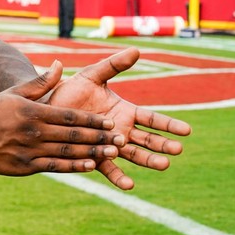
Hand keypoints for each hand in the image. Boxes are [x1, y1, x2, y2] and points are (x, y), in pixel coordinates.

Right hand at [0, 61, 123, 177]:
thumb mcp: (14, 92)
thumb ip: (40, 82)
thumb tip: (60, 65)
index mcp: (33, 111)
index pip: (69, 116)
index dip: (92, 120)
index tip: (111, 122)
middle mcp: (34, 131)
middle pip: (73, 135)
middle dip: (99, 137)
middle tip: (121, 139)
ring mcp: (30, 150)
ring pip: (68, 152)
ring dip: (92, 152)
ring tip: (112, 152)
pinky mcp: (25, 166)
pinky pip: (55, 167)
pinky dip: (74, 166)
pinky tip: (90, 165)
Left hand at [48, 47, 191, 189]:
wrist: (47, 106)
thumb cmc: (70, 89)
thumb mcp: (92, 75)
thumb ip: (113, 65)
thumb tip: (136, 49)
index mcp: (124, 111)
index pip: (152, 119)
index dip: (169, 125)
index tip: (187, 130)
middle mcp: (120, 130)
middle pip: (147, 139)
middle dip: (163, 144)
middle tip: (178, 149)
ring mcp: (108, 145)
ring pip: (134, 155)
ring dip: (149, 161)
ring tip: (164, 165)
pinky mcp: (93, 156)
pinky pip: (108, 169)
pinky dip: (119, 177)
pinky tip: (129, 185)